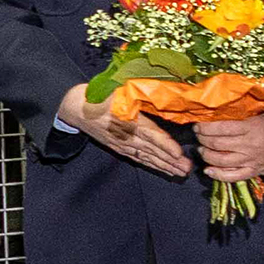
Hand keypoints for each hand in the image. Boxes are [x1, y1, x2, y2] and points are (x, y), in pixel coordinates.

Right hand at [57, 85, 191, 177]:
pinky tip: (165, 171)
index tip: (179, 153)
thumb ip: (138, 94)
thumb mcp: (118, 91)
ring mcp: (122, 144)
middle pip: (152, 150)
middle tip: (187, 169)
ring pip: (147, 158)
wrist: (76, 108)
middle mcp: (126, 135)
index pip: (150, 134)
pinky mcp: (119, 149)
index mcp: (128, 119)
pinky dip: (153, 166)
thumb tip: (160, 92)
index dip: (165, 144)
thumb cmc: (99, 96)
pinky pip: (139, 159)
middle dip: (171, 161)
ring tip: (181, 173)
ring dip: (165, 166)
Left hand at [197, 115, 263, 180]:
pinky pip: (231, 176)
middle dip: (202, 140)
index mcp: (253, 127)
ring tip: (202, 150)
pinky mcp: (254, 172)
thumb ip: (255, 115)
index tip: (198, 125)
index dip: (204, 127)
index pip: (220, 128)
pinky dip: (217, 175)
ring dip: (206, 155)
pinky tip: (209, 171)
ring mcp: (250, 160)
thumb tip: (240, 110)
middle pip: (216, 143)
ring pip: (219, 160)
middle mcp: (248, 144)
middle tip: (198, 136)